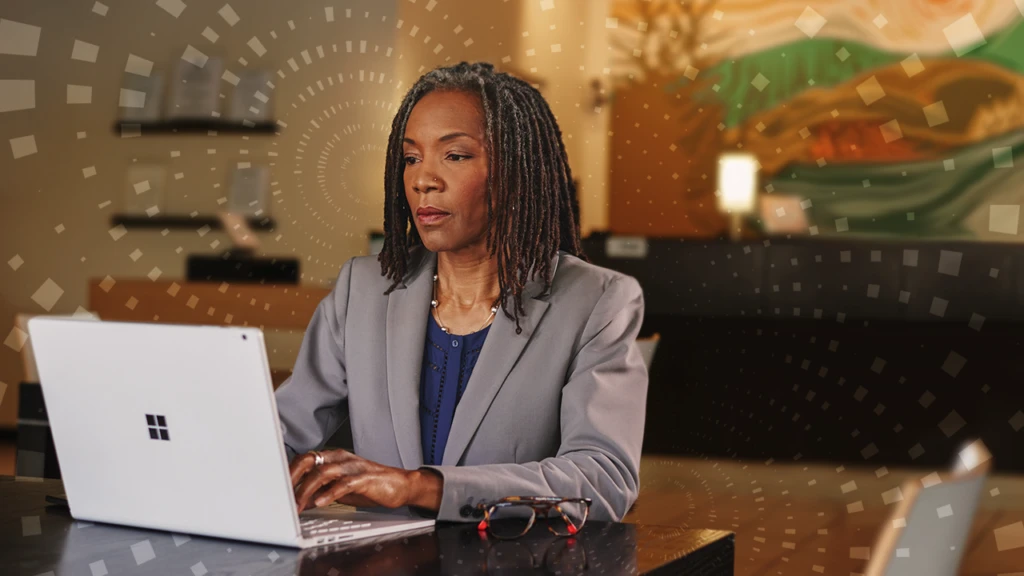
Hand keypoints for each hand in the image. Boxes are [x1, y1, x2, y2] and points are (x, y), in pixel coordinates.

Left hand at [290, 449, 442, 512]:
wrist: (399, 485)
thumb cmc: (370, 485)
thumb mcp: (341, 488)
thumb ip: (321, 490)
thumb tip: (300, 500)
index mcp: (333, 457)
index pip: (305, 459)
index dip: (289, 472)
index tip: (277, 487)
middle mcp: (341, 458)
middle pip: (310, 461)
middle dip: (293, 477)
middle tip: (282, 494)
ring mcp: (353, 467)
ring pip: (323, 472)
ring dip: (307, 489)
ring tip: (298, 504)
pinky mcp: (364, 478)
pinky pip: (343, 484)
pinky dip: (329, 493)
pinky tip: (320, 502)